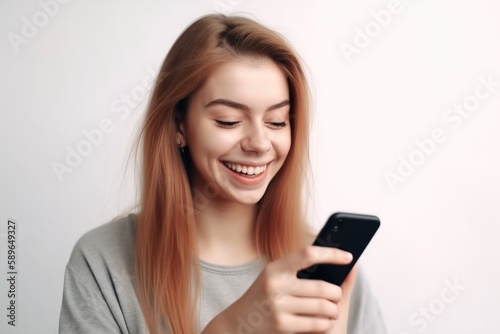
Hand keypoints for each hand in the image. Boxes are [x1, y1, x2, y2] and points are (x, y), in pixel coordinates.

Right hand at [203, 246, 352, 333]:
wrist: (237, 322)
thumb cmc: (262, 296)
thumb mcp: (274, 277)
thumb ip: (297, 269)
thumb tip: (332, 259)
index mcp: (275, 268)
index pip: (308, 254)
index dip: (331, 254)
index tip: (348, 256)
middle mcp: (275, 284)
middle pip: (322, 287)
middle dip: (337, 294)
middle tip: (338, 295)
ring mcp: (278, 306)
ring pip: (323, 307)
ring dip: (333, 310)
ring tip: (333, 309)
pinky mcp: (281, 325)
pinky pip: (316, 324)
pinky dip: (326, 323)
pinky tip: (325, 321)